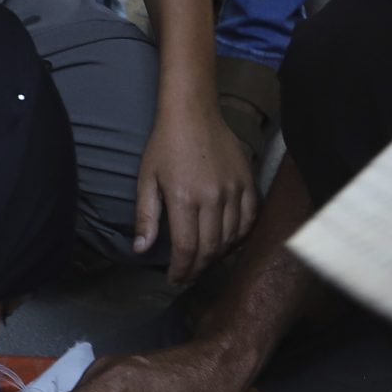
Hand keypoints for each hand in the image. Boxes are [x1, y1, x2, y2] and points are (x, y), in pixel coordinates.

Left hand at [135, 104, 259, 284]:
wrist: (193, 113)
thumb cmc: (164, 145)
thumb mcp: (146, 179)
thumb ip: (145, 217)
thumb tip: (141, 249)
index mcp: (184, 199)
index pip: (187, 249)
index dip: (181, 270)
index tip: (175, 278)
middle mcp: (212, 198)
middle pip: (210, 248)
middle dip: (198, 268)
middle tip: (188, 275)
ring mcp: (234, 190)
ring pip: (232, 238)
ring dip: (218, 256)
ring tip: (205, 261)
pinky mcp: (248, 182)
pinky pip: (250, 219)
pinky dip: (241, 237)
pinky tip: (228, 243)